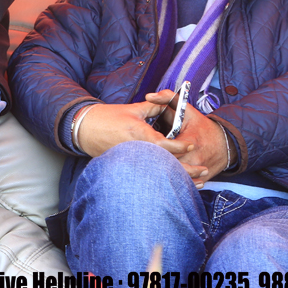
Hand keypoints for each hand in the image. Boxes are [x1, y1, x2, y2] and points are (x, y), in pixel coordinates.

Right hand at [73, 100, 203, 179]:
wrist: (84, 129)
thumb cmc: (107, 117)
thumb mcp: (132, 109)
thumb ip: (152, 107)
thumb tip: (167, 104)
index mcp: (139, 133)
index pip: (165, 144)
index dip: (181, 146)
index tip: (192, 146)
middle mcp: (137, 149)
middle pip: (166, 164)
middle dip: (187, 170)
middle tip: (204, 171)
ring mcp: (131, 160)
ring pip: (159, 173)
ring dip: (178, 178)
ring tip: (196, 183)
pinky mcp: (126, 166)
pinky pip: (149, 174)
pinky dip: (164, 179)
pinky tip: (175, 183)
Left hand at [146, 91, 230, 186]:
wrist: (224, 143)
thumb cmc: (201, 126)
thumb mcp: (186, 109)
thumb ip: (167, 98)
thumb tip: (149, 95)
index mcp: (191, 140)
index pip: (167, 148)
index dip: (153, 148)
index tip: (143, 145)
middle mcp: (195, 158)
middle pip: (170, 165)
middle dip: (155, 163)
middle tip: (141, 159)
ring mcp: (199, 170)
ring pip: (177, 177)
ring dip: (163, 174)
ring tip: (149, 169)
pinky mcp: (201, 179)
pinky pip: (185, 184)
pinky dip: (174, 182)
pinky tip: (162, 177)